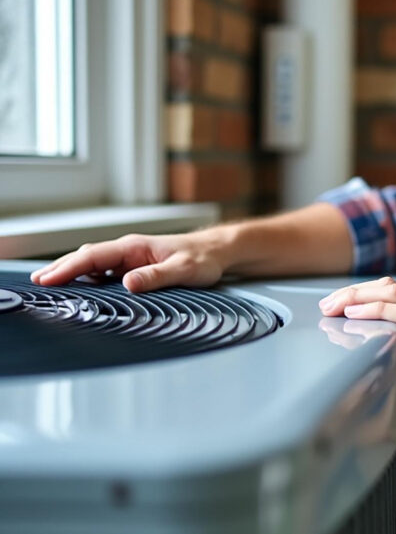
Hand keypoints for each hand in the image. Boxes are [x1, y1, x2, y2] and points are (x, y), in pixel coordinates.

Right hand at [30, 231, 229, 292]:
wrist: (218, 252)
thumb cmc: (203, 259)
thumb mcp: (183, 270)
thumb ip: (156, 277)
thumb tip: (127, 283)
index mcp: (135, 246)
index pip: (93, 256)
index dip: (69, 267)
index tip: (48, 278)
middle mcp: (129, 250)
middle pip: (87, 257)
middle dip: (62, 268)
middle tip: (39, 283)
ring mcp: (131, 258)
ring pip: (94, 263)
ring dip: (73, 271)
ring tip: (50, 285)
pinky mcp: (136, 267)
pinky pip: (106, 271)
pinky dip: (88, 276)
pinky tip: (80, 287)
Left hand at [319, 277, 395, 451]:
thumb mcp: (389, 359)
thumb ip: (375, 339)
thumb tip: (338, 329)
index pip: (387, 289)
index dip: (357, 291)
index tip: (330, 304)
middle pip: (389, 287)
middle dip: (353, 291)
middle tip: (326, 305)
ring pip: (395, 294)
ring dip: (360, 297)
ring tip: (336, 308)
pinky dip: (378, 310)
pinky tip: (356, 316)